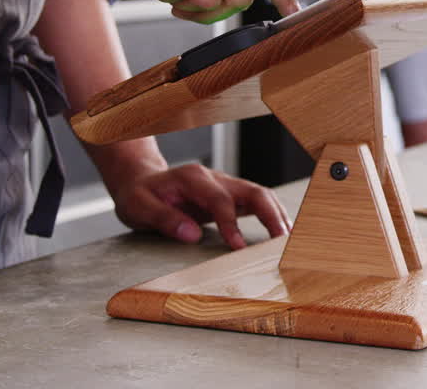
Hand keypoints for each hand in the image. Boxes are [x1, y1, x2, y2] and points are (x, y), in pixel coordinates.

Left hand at [109, 163, 290, 249]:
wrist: (139, 181)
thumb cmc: (139, 195)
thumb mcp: (138, 207)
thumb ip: (163, 218)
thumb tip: (191, 234)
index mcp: (193, 178)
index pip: (220, 200)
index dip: (231, 224)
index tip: (238, 247)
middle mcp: (214, 178)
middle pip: (253, 191)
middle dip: (271, 216)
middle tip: (282, 242)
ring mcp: (224, 185)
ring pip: (260, 195)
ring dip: (277, 216)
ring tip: (288, 241)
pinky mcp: (228, 195)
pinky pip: (256, 203)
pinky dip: (271, 216)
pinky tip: (280, 234)